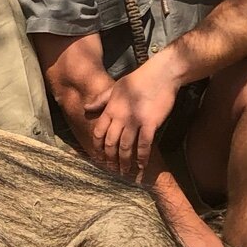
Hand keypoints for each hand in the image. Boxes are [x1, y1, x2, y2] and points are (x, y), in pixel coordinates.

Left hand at [82, 62, 178, 177]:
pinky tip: (141, 165)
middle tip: (112, 169)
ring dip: (125, 161)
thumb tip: (86, 108)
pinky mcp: (150, 123)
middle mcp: (120, 117)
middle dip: (110, 158)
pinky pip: (144, 144)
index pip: (99, 132)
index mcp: (110, 108)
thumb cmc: (138, 80)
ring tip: (125, 171)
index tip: (99, 157)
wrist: (161, 75)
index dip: (98, 147)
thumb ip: (101, 100)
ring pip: (126, 146)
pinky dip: (142, 157)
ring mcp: (135, 120)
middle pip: (111, 143)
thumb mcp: (115, 88)